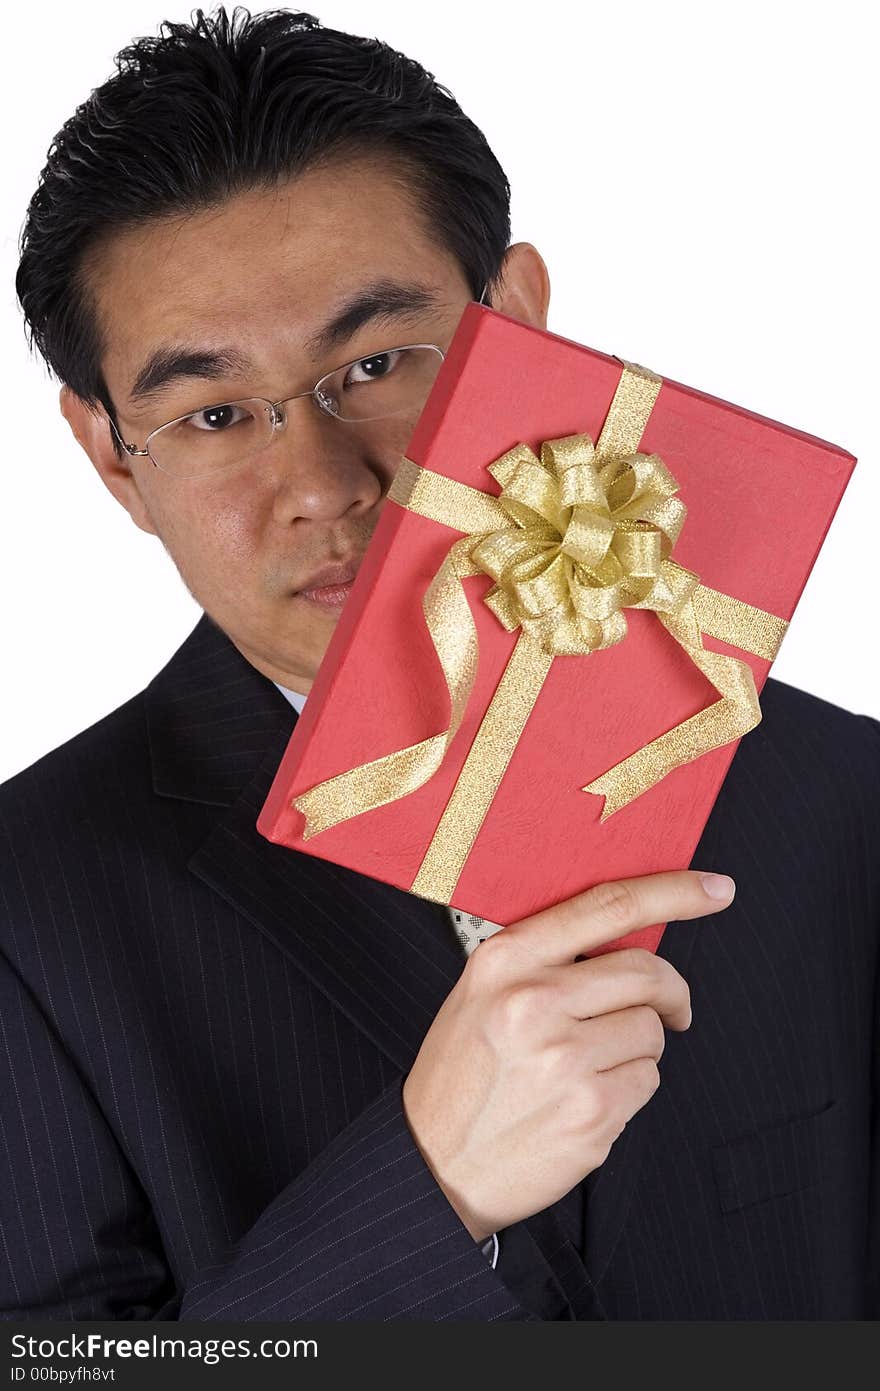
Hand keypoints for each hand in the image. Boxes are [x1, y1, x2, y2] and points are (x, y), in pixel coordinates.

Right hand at [402, 868, 734, 1241]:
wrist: (433, 1164)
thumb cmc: (462, 1074)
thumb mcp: (481, 993)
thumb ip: (546, 959)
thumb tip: (631, 939)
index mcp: (506, 959)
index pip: (608, 906)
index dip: (674, 893)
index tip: (716, 890)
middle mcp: (534, 1000)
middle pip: (648, 972)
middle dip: (671, 993)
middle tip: (674, 1010)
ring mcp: (564, 1057)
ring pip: (652, 1031)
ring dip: (638, 1049)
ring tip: (591, 1069)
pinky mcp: (590, 1110)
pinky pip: (648, 1081)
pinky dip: (630, 1090)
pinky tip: (587, 1100)